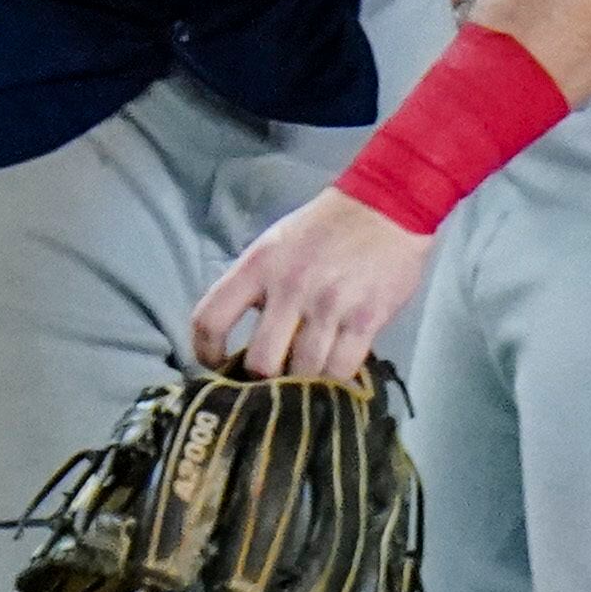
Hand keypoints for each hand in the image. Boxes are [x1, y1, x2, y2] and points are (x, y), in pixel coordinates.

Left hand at [189, 189, 431, 380]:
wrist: (385, 207)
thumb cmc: (324, 229)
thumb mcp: (275, 245)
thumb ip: (255, 288)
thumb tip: (240, 344)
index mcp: (259, 266)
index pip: (210, 318)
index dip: (205, 352)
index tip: (216, 365)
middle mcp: (290, 287)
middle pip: (261, 363)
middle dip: (264, 380)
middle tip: (271, 380)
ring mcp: (330, 306)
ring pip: (304, 373)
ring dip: (303, 384)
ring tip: (305, 379)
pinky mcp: (366, 320)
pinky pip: (341, 371)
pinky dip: (335, 381)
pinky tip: (332, 375)